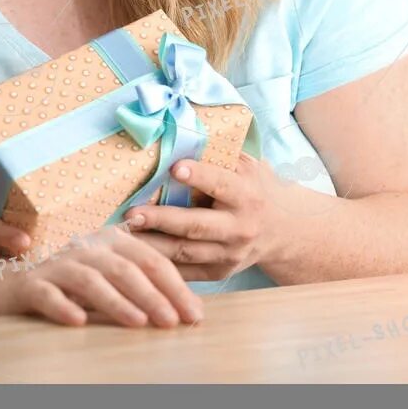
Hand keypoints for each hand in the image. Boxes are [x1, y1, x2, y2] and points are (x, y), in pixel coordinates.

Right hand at [0, 226, 204, 327]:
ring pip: (90, 280)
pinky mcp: (29, 285)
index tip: (194, 315)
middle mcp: (85, 248)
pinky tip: (79, 321)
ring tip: (138, 322)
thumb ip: (141, 288)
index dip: (175, 286)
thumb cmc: (69, 287)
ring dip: (116, 301)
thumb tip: (186, 310)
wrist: (9, 286)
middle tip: (173, 321)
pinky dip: (64, 306)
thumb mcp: (108, 281)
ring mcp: (56, 265)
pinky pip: (47, 294)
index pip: (150, 259)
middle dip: (153, 295)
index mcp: (109, 243)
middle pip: (124, 268)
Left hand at [125, 155, 278, 281]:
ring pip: (185, 252)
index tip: (174, 168)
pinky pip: (185, 271)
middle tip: (132, 213)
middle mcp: (240, 228)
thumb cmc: (254, 188)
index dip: (199, 176)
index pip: (221, 184)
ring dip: (152, 244)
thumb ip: (219, 156)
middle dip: (162, 219)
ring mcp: (230, 255)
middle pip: (196, 226)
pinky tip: (135, 252)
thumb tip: (177, 135)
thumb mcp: (246, 167)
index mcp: (247, 195)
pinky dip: (159, 263)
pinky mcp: (219, 273)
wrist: (283, 230)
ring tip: (123, 234)